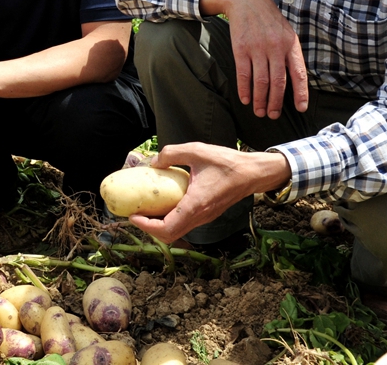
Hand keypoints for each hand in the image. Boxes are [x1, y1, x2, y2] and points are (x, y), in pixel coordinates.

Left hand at [129, 143, 289, 243]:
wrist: (253, 173)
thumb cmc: (227, 162)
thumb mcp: (196, 151)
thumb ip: (172, 153)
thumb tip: (154, 162)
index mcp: (195, 205)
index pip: (167, 229)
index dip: (146, 226)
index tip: (133, 216)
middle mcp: (200, 216)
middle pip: (170, 235)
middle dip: (149, 228)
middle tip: (136, 214)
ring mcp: (205, 218)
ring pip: (178, 231)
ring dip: (159, 225)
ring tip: (146, 209)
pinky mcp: (208, 214)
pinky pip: (185, 223)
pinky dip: (170, 219)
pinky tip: (164, 203)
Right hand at [204, 0, 307, 119]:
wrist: (245, 1)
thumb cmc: (268, 20)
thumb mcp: (286, 32)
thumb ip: (290, 54)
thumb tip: (295, 80)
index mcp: (291, 44)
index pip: (298, 73)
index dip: (300, 93)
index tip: (300, 109)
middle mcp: (276, 47)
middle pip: (278, 82)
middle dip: (276, 102)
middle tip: (273, 116)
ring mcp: (257, 48)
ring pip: (261, 81)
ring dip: (260, 100)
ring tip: (260, 112)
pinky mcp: (240, 49)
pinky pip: (244, 74)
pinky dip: (244, 89)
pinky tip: (245, 99)